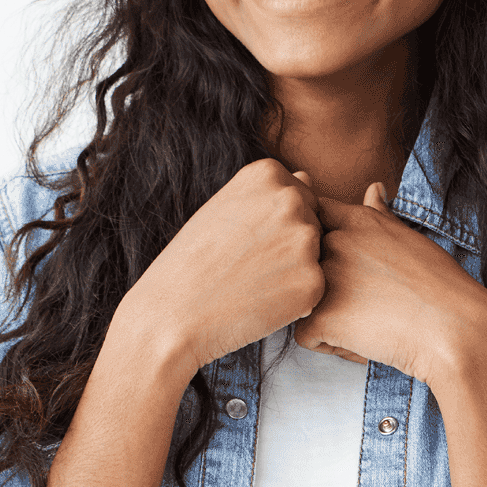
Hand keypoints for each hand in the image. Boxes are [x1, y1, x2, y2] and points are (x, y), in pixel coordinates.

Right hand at [111, 157, 324, 379]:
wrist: (171, 314)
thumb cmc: (192, 261)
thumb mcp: (225, 208)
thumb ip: (269, 192)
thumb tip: (309, 177)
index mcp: (268, 172)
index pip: (300, 194)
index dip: (275, 225)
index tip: (246, 242)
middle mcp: (290, 198)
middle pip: (312, 222)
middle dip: (290, 245)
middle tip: (248, 267)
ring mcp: (304, 239)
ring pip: (316, 255)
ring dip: (294, 272)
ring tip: (252, 284)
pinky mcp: (312, 281)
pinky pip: (315, 289)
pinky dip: (296, 301)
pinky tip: (261, 304)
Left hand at [296, 183, 486, 383]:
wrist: (455, 330)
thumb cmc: (441, 285)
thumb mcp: (409, 238)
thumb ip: (380, 215)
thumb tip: (373, 187)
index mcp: (357, 218)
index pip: (312, 212)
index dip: (319, 239)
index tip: (347, 266)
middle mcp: (336, 240)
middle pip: (303, 261)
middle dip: (325, 284)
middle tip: (368, 301)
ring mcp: (325, 277)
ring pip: (302, 298)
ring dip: (327, 315)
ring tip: (368, 322)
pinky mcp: (320, 316)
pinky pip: (306, 335)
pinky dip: (332, 346)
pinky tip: (366, 343)